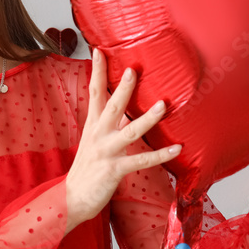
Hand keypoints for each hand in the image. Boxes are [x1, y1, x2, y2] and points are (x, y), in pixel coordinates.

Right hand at [65, 48, 182, 233]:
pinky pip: (141, 160)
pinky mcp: (114, 170)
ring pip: (130, 131)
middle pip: (111, 105)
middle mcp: (98, 134)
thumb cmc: (87, 169)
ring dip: (148, 118)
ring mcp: (106, 152)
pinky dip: (160, 155)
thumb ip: (107, 124)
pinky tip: (177, 149)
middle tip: (135, 69)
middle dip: (124, 88)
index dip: (97, 71)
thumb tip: (123, 109)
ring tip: (164, 105)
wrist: (71, 199)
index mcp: (92, 125)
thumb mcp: (93, 141)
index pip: (94, 92)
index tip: (98, 50)